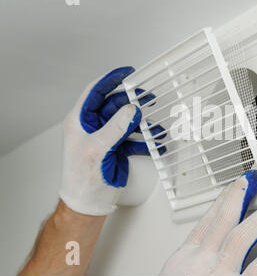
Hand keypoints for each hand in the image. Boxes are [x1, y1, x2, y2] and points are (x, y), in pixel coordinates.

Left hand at [59, 67, 165, 215]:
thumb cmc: (81, 179)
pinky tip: (156, 142)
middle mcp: (92, 126)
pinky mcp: (116, 148)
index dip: (110, 80)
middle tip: (148, 97)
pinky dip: (145, 141)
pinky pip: (133, 139)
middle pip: (115, 105)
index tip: (127, 73)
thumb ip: (115, 127)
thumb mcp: (97, 149)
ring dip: (142, 123)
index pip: (95, 92)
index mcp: (80, 121)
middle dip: (132, 101)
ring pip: (126, 122)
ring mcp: (106, 137)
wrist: (88, 203)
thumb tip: (130, 109)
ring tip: (156, 124)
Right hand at [161, 170, 256, 275]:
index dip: (222, 200)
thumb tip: (208, 249)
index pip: (206, 220)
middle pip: (222, 220)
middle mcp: (198, 263)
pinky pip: (254, 274)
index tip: (232, 187)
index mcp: (183, 258)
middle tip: (252, 182)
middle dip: (239, 197)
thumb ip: (192, 260)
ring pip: (238, 239)